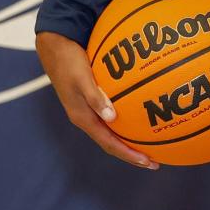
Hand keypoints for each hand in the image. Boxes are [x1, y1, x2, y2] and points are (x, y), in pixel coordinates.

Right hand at [36, 31, 158, 169]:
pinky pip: (112, 115)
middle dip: (132, 153)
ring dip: (130, 140)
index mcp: (82, 118)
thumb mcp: (82, 79)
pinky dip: (127, 120)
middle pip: (112, 142)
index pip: (109, 143)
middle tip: (155, 161)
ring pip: (112, 131)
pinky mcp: (91, 99)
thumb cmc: (69, 61)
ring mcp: (88, 109)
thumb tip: (112, 118)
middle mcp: (86, 117)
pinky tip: (141, 115)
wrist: (54, 47)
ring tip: (151, 144)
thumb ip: (95, 97)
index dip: (128, 155)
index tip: (148, 162)